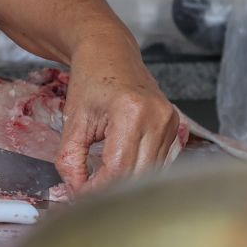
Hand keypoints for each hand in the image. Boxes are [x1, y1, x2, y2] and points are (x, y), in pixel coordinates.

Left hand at [56, 28, 181, 193]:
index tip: (79, 194)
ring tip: (102, 179)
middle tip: (88, 193)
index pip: (118, 169)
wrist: (109, 52)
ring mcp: (170, 122)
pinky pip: (159, 162)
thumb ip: (70, 160)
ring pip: (151, 173)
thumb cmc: (90, 80)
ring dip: (126, 183)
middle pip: (138, 175)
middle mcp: (157, 117)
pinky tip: (121, 166)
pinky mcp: (175, 126)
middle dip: (111, 190)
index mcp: (130, 111)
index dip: (97, 189)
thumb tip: (76, 193)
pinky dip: (139, 170)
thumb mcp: (72, 120)